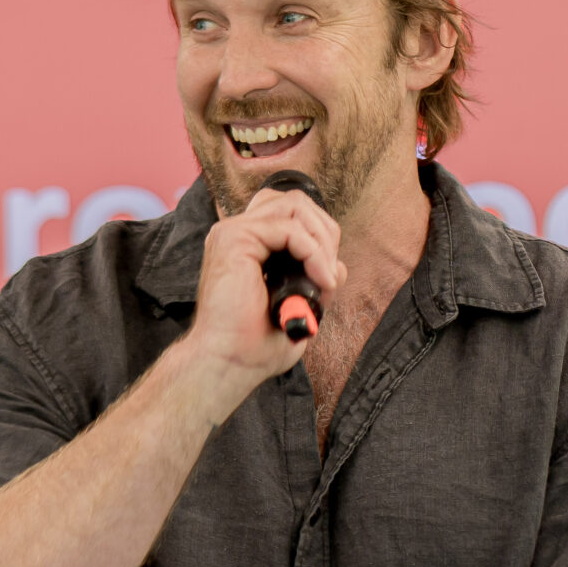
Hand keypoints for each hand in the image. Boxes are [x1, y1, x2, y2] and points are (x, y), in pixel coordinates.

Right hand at [182, 184, 347, 384]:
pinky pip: (289, 229)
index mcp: (249, 246)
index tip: (328, 277)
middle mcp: (239, 234)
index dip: (321, 238)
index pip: (294, 215)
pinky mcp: (234, 239)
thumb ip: (315, 281)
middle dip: (325, 233)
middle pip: (297, 203)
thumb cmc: (255, 344)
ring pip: (295, 207)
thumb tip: (337, 266)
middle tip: (329, 273)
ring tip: (325, 276)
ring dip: (321, 241)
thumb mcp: (298, 305)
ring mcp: (233, 233)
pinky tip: (319, 279)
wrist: (230, 363)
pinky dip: (313, 252)